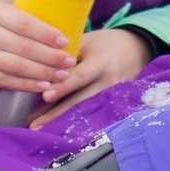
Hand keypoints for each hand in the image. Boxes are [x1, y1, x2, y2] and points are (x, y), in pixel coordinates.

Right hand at [0, 0, 76, 89]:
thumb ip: (15, 4)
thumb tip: (42, 14)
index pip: (25, 24)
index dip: (47, 34)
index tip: (65, 41)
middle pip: (25, 48)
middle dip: (51, 57)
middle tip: (69, 62)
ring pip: (17, 68)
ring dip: (42, 74)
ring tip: (61, 76)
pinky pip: (3, 81)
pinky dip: (24, 85)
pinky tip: (40, 86)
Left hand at [29, 27, 150, 126]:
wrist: (135, 51)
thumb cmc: (105, 43)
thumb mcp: (87, 41)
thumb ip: (66, 55)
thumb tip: (40, 69)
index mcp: (102, 63)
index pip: (80, 77)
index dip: (63, 87)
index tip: (45, 95)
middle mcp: (109, 83)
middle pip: (80, 102)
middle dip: (56, 114)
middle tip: (34, 125)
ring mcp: (112, 97)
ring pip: (83, 112)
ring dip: (60, 121)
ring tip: (39, 129)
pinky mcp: (112, 105)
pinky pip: (89, 114)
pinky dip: (71, 121)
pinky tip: (56, 128)